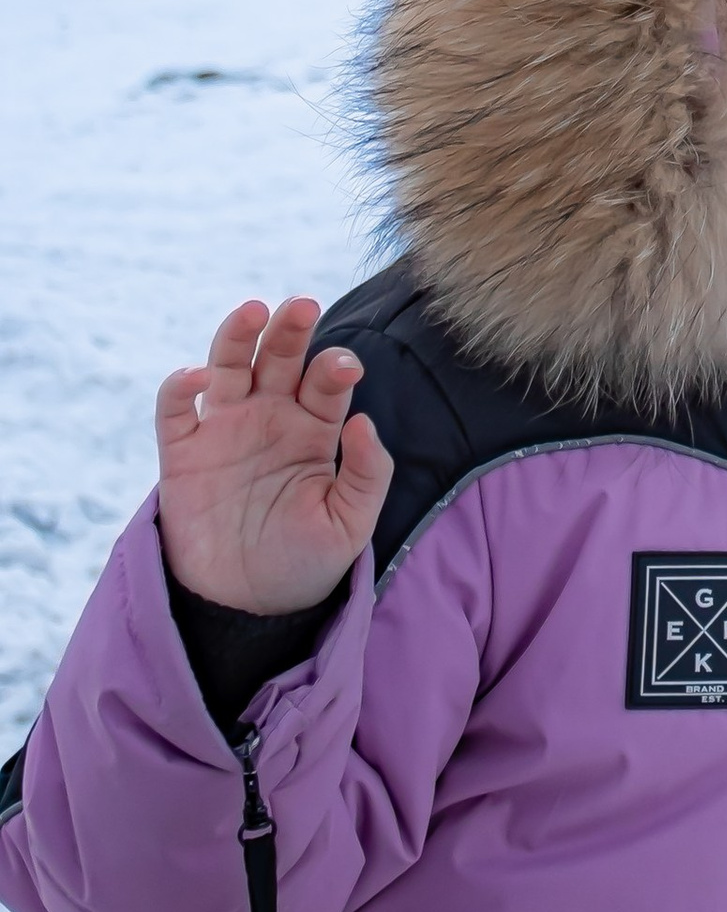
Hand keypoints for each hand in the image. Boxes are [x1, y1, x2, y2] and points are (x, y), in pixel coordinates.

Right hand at [156, 298, 392, 618]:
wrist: (246, 606)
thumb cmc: (303, 561)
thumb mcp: (349, 525)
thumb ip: (366, 474)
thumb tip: (362, 420)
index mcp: (314, 428)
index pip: (326, 381)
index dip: (335, 368)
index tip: (344, 369)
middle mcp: (270, 417)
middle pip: (280, 357)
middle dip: (291, 329)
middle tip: (302, 305)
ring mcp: (224, 428)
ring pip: (229, 365)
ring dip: (238, 335)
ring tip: (253, 311)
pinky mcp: (182, 452)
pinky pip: (175, 408)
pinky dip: (180, 385)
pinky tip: (199, 376)